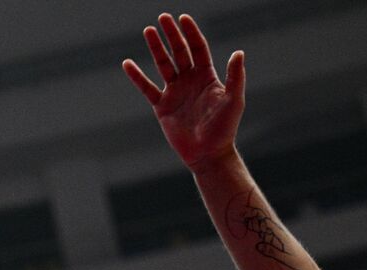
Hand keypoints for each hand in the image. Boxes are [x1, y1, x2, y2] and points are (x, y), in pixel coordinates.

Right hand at [122, 13, 244, 172]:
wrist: (207, 153)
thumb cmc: (224, 128)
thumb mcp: (233, 100)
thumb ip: (235, 76)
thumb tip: (238, 52)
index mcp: (207, 76)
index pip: (198, 48)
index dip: (191, 33)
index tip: (183, 18)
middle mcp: (190, 81)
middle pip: (179, 51)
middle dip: (171, 34)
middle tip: (163, 18)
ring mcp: (175, 92)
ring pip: (163, 65)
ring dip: (156, 48)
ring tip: (148, 30)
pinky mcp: (162, 107)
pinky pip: (147, 88)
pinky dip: (137, 77)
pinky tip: (127, 64)